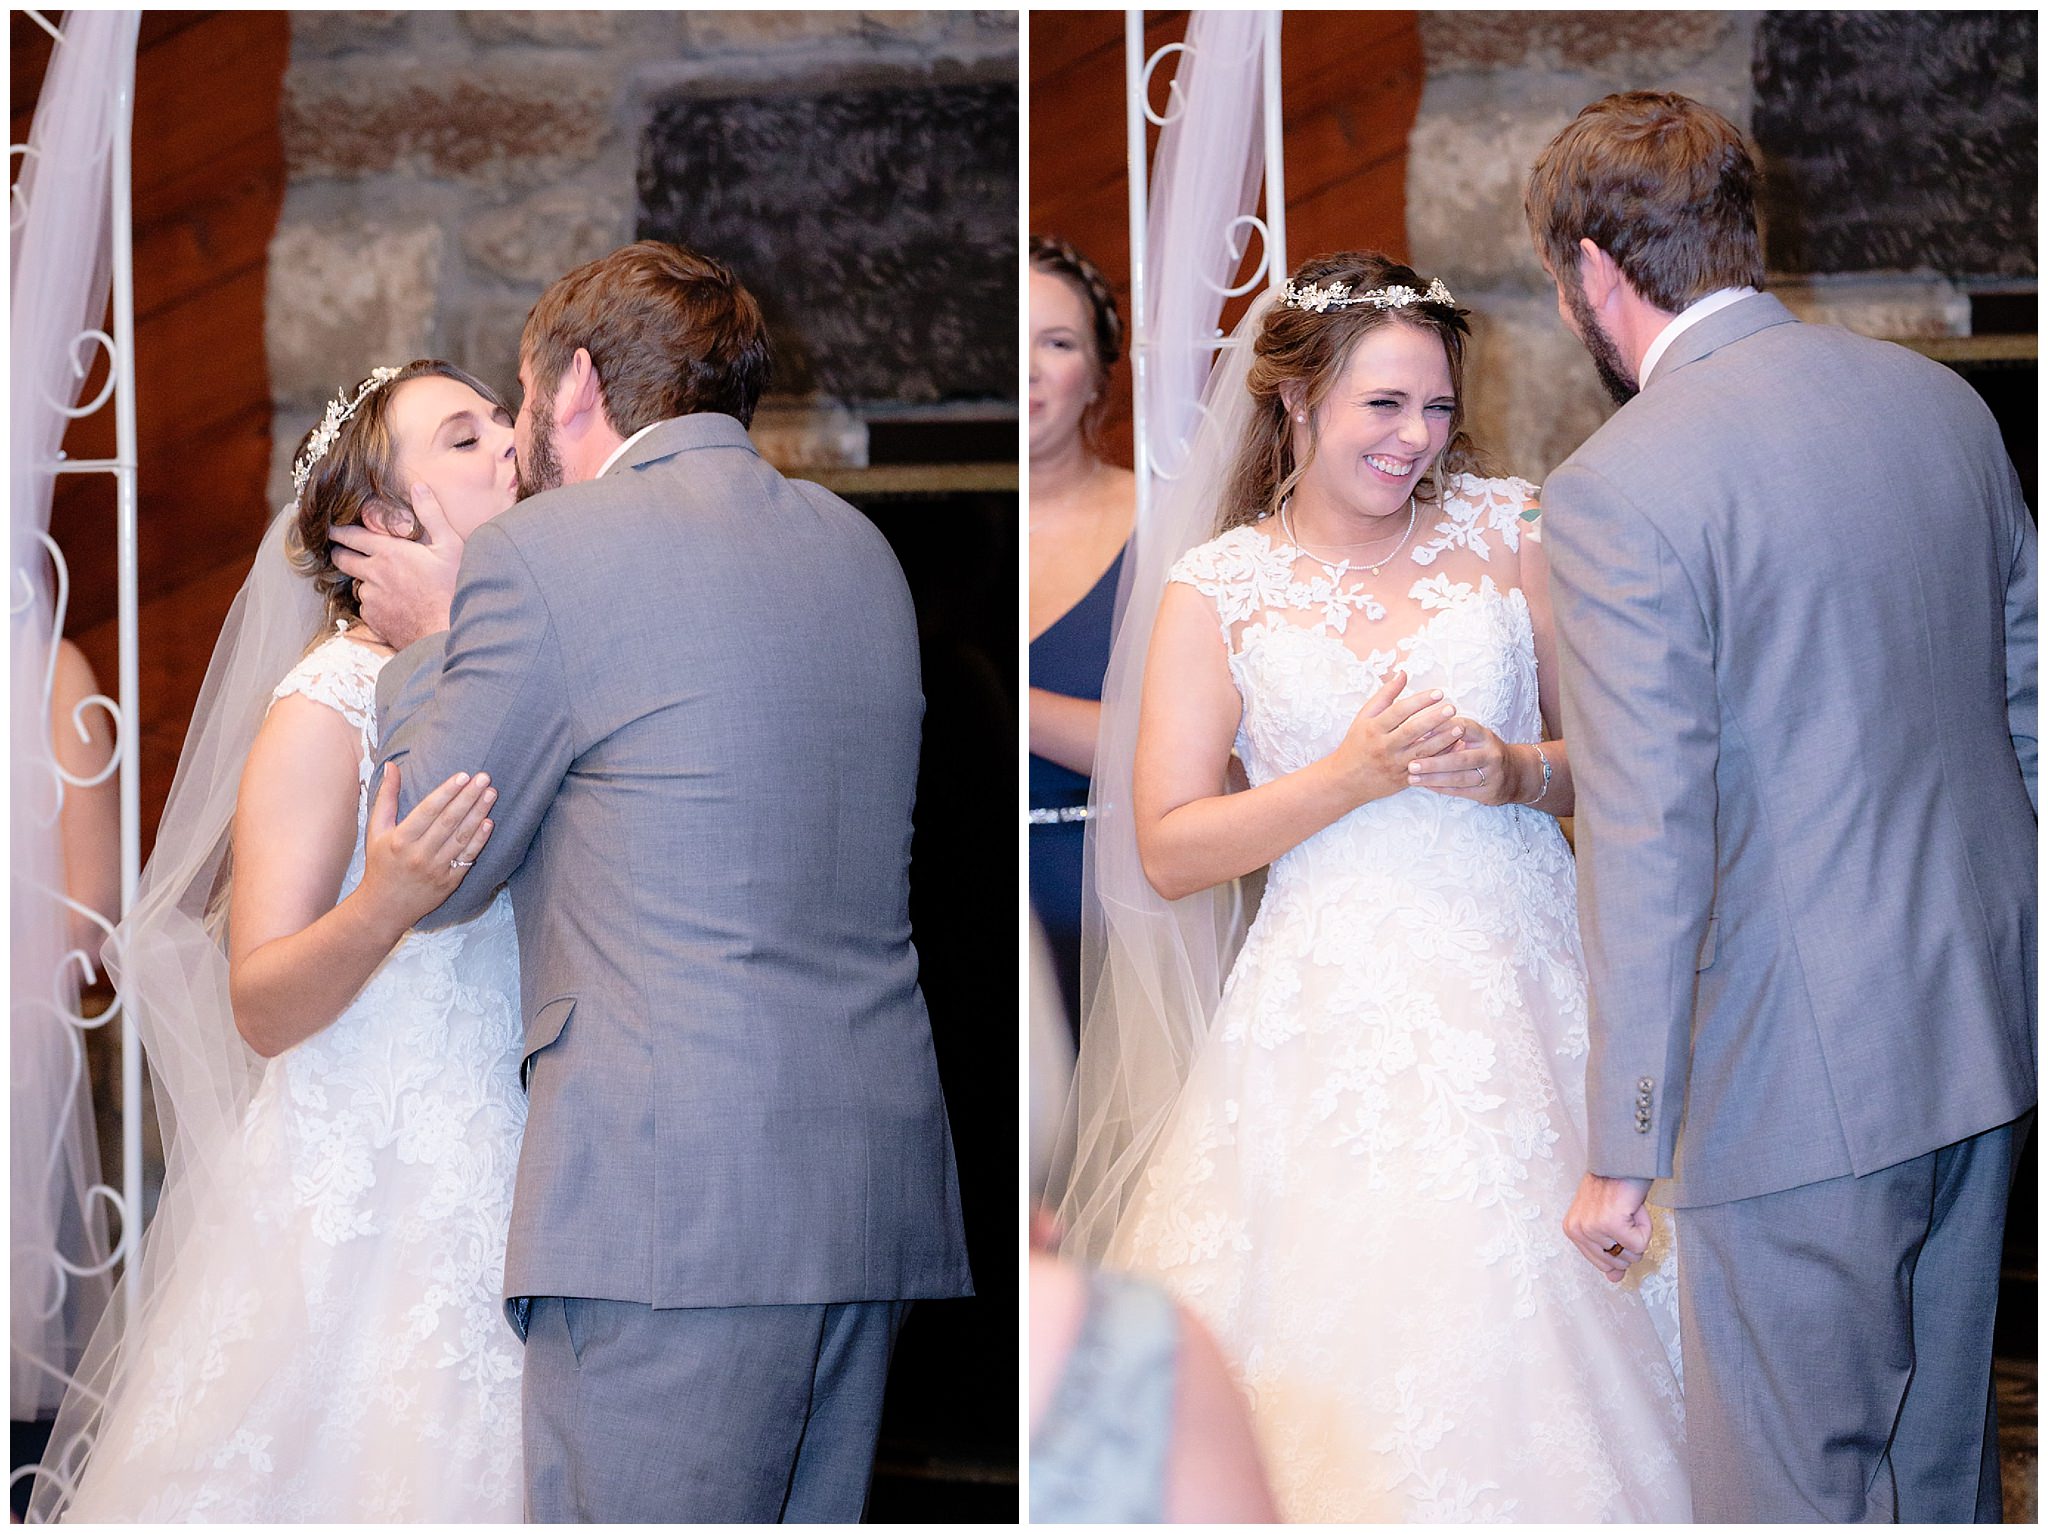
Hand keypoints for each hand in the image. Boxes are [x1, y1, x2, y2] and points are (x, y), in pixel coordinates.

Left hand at [328, 482, 463, 649]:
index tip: (331, 527)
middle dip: (340, 551)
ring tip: (384, 583)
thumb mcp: (450, 546)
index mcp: (389, 552)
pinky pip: (367, 607)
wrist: (447, 632)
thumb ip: (431, 514)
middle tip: (344, 549)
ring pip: (357, 585)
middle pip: (342, 559)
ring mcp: (371, 598)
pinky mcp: (373, 619)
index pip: (351, 536)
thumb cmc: (453, 588)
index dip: (338, 530)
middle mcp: (373, 574)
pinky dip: (375, 604)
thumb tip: (418, 486)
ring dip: (364, 581)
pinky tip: (394, 604)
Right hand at [355, 763, 494, 931]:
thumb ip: (386, 797)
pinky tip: (489, 822)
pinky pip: (467, 858)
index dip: (447, 792)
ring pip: (461, 838)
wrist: (385, 906)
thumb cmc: (380, 863)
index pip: (428, 811)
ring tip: (491, 793)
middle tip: (485, 778)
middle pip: (448, 822)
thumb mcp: (375, 830)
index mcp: (400, 839)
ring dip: (478, 814)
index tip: (463, 776)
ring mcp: (436, 869)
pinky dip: (479, 840)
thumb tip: (391, 766)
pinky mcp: (449, 882)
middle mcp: (419, 854)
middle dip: (468, 798)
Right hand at [1328, 669, 1461, 807]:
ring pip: (1422, 752)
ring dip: (1442, 740)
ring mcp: (1394, 765)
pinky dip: (1441, 758)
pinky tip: (1455, 748)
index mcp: (1373, 728)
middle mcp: (1384, 746)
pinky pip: (1426, 768)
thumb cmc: (1357, 743)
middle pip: (1412, 731)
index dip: (1419, 701)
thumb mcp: (1364, 717)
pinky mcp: (1403, 779)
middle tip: (1452, 708)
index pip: (1399, 711)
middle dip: (1434, 719)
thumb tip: (1403, 673)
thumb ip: (1385, 695)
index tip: (1438, 693)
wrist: (1346, 780)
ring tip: (1459, 727)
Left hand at [1406, 717, 1524, 805]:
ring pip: (1459, 778)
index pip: (1464, 728)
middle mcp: (1490, 754)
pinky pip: (1460, 791)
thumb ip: (1451, 733)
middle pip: (1460, 759)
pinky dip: (1441, 788)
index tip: (1419, 733)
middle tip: (1411, 764)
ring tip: (1412, 778)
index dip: (1441, 730)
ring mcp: (1491, 775)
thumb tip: (1418, 731)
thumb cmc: (1484, 751)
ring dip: (1433, 779)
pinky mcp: (1488, 792)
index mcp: (1485, 736)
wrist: (1517, 774)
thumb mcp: (1474, 737)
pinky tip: (1425, 786)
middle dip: (1433, 762)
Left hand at [1563, 1172, 1652, 1282]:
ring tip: (1628, 1210)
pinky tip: (1634, 1208)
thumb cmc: (1614, 1187)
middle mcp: (1578, 1231)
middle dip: (1629, 1242)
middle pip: (1617, 1262)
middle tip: (1624, 1216)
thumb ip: (1608, 1252)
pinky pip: (1640, 1244)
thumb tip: (1614, 1279)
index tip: (1619, 1225)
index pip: (1601, 1263)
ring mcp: (1593, 1228)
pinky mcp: (1611, 1224)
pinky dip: (1646, 1227)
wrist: (1622, 1160)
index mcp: (1573, 1230)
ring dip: (1638, 1233)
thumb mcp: (1606, 1222)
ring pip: (1631, 1254)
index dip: (1619, 1248)